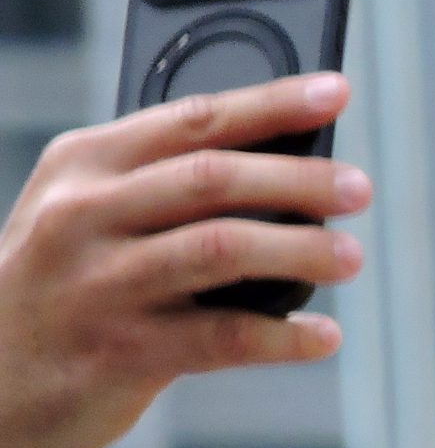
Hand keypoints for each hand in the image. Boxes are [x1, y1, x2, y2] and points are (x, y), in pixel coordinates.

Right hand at [0, 76, 368, 447]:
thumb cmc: (63, 280)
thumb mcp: (86, 212)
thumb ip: (165, 178)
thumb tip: (293, 157)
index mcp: (83, 164)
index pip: (194, 118)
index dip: (273, 102)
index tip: (336, 93)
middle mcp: (81, 217)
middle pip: (214, 178)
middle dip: (300, 178)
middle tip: (358, 188)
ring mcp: (95, 286)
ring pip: (222, 249)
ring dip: (301, 249)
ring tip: (350, 255)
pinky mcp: (114, 354)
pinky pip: (221, 338)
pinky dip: (283, 336)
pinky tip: (322, 334)